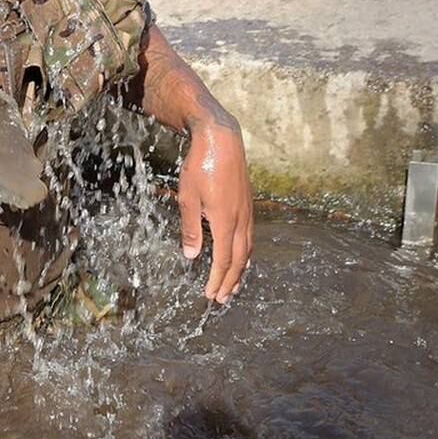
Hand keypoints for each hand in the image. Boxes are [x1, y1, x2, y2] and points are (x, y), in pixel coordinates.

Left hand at [177, 122, 253, 302]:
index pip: (224, 259)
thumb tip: (192, 256)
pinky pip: (249, 236)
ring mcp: (247, 212)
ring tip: (234, 285)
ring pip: (248, 248)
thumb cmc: (200, 166)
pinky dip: (245, 252)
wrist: (221, 140)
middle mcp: (241, 220)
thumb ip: (191, 228)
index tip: (211, 294)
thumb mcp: (188, 198)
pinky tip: (240, 255)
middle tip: (223, 298)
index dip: (218, 279)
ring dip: (241, 269)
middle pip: (240, 258)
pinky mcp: (247, 204)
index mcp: (226, 221)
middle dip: (231, 281)